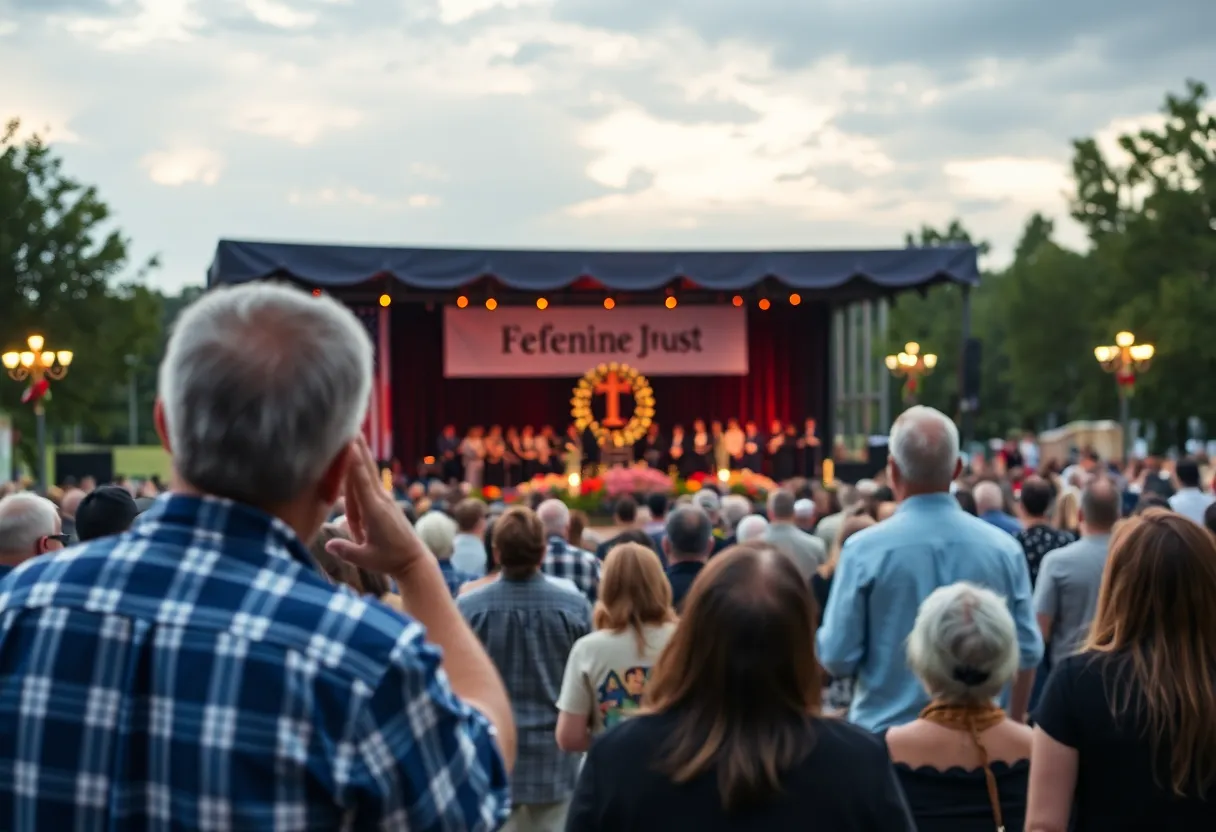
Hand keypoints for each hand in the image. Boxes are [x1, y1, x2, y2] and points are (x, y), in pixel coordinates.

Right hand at [327, 436, 431, 575]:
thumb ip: (347, 551)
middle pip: (366, 469)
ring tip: (353, 432)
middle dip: (358, 448)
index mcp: (375, 511)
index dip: (354, 464)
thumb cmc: (389, 560)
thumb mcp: (366, 559)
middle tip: (352, 425)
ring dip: (359, 454)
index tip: (349, 444)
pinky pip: (368, 484)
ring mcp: (383, 499)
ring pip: (366, 474)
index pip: (361, 483)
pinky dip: (360, 469)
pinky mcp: (383, 501)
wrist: (412, 559)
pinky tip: (356, 454)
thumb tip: (329, 545)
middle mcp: (380, 500)